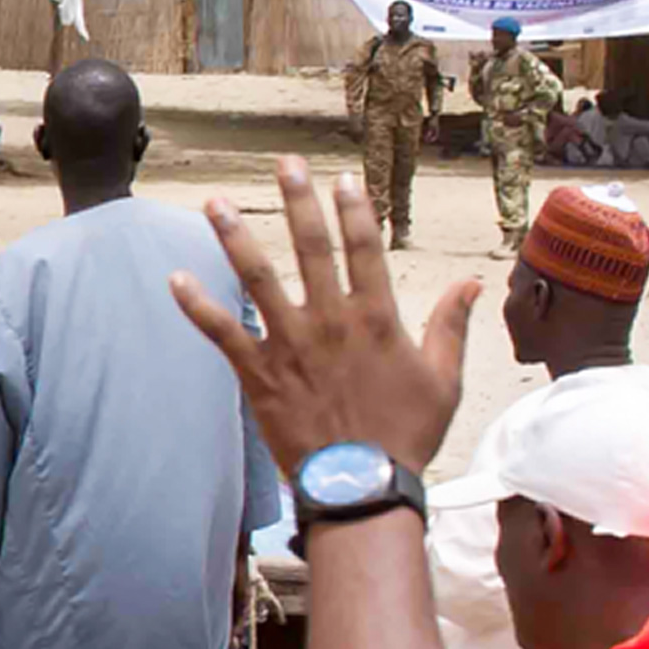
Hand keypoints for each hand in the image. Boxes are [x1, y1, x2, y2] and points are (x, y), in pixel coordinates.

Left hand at [170, 160, 470, 474]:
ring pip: (258, 278)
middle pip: (311, 247)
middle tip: (286, 164)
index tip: (344, 179)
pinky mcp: (259, 372)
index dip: (354, 210)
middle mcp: (331, 321)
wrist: (361, 485)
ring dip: (235, 237)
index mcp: (377, 318)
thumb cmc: (406, 434)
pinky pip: (222, 332)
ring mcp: (291, 344)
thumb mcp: (444, 378)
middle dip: (300, 201)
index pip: (364, 248)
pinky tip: (176, 279)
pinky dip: (197, 305)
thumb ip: (452, 324)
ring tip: (214, 202)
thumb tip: (473, 282)